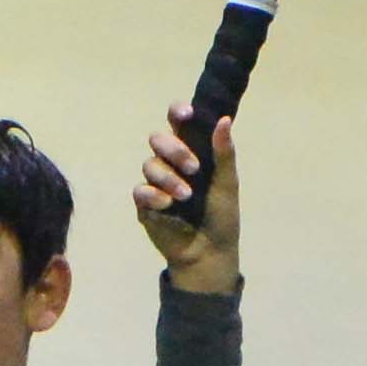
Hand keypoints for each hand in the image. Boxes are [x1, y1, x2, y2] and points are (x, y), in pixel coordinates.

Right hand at [135, 107, 242, 295]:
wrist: (209, 252)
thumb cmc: (221, 217)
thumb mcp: (226, 183)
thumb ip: (223, 153)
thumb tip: (223, 119)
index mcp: (192, 154)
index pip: (179, 125)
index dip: (177, 113)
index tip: (186, 113)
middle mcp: (171, 164)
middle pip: (157, 140)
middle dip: (174, 149)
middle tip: (193, 167)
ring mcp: (155, 183)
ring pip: (149, 165)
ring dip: (168, 178)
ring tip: (185, 196)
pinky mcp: (144, 204)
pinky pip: (140, 190)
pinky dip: (154, 195)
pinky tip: (168, 205)